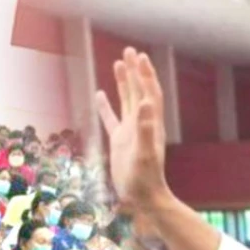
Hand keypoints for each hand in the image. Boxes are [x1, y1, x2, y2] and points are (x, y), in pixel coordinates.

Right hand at [93, 49, 169, 210]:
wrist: (142, 198)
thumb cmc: (145, 179)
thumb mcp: (144, 154)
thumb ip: (145, 129)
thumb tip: (146, 103)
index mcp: (150, 124)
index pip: (149, 93)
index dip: (145, 75)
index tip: (139, 57)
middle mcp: (142, 124)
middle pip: (139, 91)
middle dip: (135, 71)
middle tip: (129, 50)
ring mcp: (130, 132)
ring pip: (127, 101)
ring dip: (124, 83)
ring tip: (118, 63)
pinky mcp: (120, 142)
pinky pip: (112, 119)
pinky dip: (106, 106)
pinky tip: (99, 94)